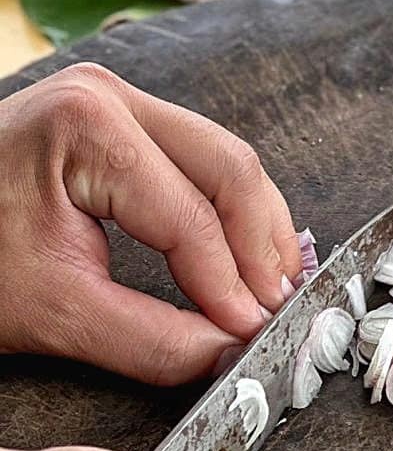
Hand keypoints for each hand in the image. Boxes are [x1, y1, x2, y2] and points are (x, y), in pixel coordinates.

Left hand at [0, 61, 300, 384]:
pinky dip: (226, 213)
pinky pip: (197, 161)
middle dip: (263, 247)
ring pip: (223, 160)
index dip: (232, 285)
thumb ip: (150, 339)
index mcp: (86, 128)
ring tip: (270, 291)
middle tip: (282, 310)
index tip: (257, 335)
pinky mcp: (117, 119)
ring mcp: (115, 100)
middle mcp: (109, 96)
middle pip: (229, 168)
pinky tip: (241, 258)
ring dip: (254, 228)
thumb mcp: (52, 311)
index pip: (189, 216)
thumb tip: (229, 354)